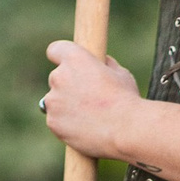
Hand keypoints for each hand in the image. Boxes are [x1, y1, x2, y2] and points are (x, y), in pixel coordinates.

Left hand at [42, 39, 143, 158]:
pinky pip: (56, 121)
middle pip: (56, 77)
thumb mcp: (120, 74)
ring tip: (88, 117)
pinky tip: (84, 129)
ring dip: (66, 106)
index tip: (67, 65)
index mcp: (75, 58)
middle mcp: (59, 76)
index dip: (62, 58)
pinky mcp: (52, 122)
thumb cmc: (127, 101)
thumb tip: (101, 63)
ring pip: (55, 101)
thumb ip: (104, 66)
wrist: (126, 130)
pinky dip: (65, 125)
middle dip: (68, 86)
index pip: (56, 50)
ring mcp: (53, 100)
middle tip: (87, 98)